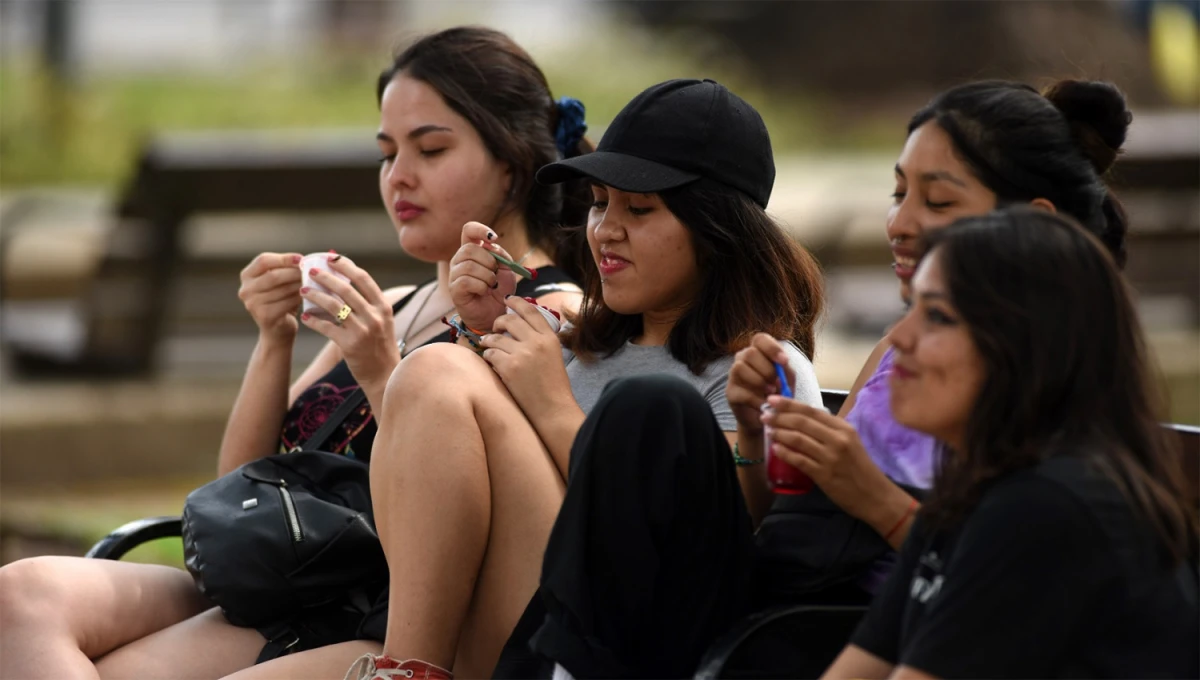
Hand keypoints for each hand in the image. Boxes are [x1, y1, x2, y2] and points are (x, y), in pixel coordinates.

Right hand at [238, 252, 303, 342]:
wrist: (277, 331)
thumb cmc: (281, 301)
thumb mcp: (279, 282)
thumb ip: (285, 269)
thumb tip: (305, 260)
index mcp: (246, 276)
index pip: (263, 260)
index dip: (284, 258)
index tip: (302, 259)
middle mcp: (245, 290)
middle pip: (273, 275)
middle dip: (295, 272)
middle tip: (311, 272)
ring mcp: (252, 304)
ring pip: (282, 289)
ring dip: (300, 285)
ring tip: (312, 283)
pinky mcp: (264, 316)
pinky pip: (287, 302)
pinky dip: (299, 298)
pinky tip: (309, 296)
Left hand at [299, 255, 399, 394]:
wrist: (385, 376)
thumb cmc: (379, 347)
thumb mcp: (381, 322)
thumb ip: (368, 304)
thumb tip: (344, 281)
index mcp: (383, 307)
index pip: (363, 279)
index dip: (346, 266)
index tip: (331, 258)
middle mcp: (375, 316)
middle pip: (346, 289)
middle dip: (326, 277)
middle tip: (311, 271)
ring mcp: (363, 331)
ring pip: (334, 306)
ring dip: (315, 296)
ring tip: (303, 291)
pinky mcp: (350, 345)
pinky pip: (327, 328)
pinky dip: (314, 321)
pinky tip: (305, 317)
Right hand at [449, 221, 518, 331]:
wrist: (497, 312)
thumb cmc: (500, 290)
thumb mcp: (507, 269)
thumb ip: (501, 255)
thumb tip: (491, 246)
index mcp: (472, 251)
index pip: (469, 230)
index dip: (480, 230)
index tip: (493, 239)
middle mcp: (460, 260)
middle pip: (469, 249)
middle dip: (488, 261)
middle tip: (495, 273)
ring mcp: (454, 274)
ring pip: (468, 266)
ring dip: (486, 276)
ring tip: (491, 285)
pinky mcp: (454, 289)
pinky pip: (466, 281)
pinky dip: (480, 286)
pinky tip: (483, 291)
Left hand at [478, 297, 570, 415]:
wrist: (552, 408)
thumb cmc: (553, 384)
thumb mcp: (554, 354)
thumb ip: (540, 338)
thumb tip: (522, 325)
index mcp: (549, 337)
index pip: (530, 311)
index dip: (516, 302)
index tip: (508, 300)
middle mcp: (536, 342)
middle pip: (510, 320)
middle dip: (499, 321)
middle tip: (496, 328)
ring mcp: (522, 354)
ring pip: (496, 337)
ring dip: (489, 339)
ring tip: (488, 344)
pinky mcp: (509, 367)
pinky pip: (491, 353)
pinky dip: (488, 356)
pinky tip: (491, 360)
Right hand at [726, 333, 793, 434]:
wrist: (768, 416)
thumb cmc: (778, 393)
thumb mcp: (787, 379)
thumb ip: (786, 370)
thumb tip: (780, 366)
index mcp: (758, 352)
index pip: (760, 339)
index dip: (772, 348)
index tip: (785, 361)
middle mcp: (743, 359)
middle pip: (749, 352)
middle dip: (767, 369)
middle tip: (777, 383)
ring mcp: (733, 375)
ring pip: (740, 367)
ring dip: (759, 381)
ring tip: (771, 392)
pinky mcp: (730, 392)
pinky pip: (741, 391)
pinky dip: (756, 399)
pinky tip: (765, 404)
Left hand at [762, 395, 894, 521]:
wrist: (875, 496)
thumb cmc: (860, 468)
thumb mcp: (850, 442)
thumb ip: (829, 431)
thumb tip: (803, 419)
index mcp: (843, 428)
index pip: (812, 411)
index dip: (789, 404)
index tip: (772, 400)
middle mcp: (837, 439)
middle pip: (802, 422)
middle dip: (779, 417)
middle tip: (764, 415)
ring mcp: (830, 457)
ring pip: (798, 439)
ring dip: (780, 433)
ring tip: (768, 431)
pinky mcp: (824, 475)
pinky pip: (799, 460)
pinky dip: (785, 453)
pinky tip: (775, 449)